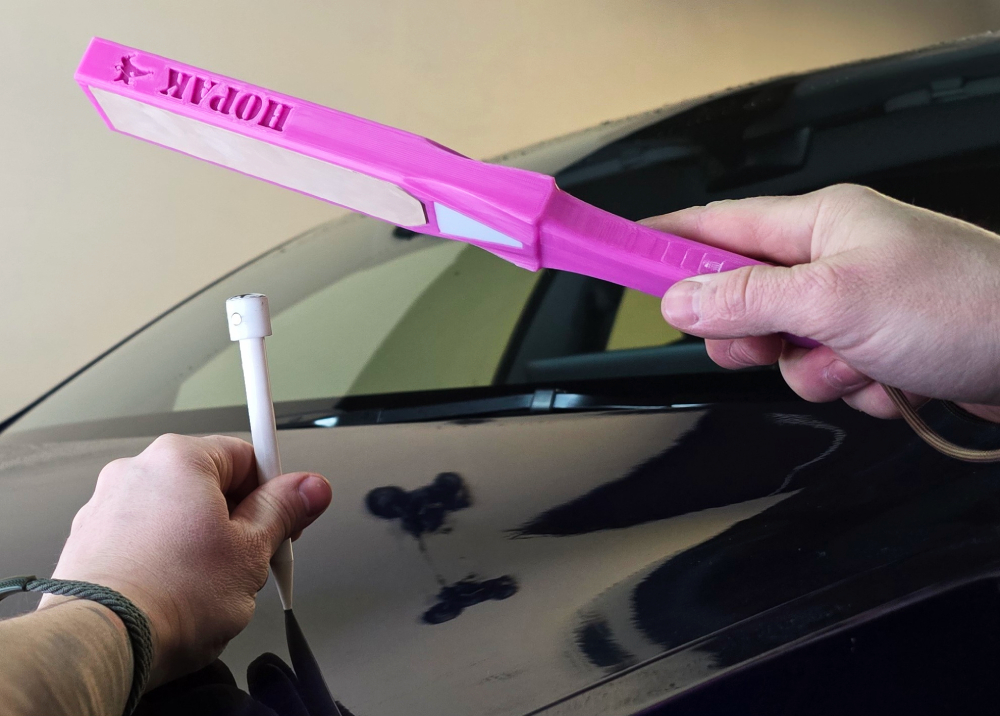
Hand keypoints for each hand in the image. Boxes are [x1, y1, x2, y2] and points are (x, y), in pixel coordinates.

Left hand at [40, 434, 331, 688]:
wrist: (101, 644)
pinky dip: (165, 559)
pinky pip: (145, 539)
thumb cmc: (169, 597)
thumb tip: (310, 488)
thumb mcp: (251, 552)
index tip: (287, 520)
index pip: (249, 456)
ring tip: (210, 587)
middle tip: (252, 561)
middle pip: (211, 485)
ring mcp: (108, 506)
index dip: (276, 493)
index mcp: (180, 459)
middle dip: (237, 522)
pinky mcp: (89, 542)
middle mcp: (138, 471)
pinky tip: (176, 593)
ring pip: (178, 515)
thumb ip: (285, 511)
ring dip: (200, 543)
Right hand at [648, 184, 999, 418]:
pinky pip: (823, 373)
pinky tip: (885, 378)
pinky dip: (847, 385)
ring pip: (781, 349)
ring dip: (810, 370)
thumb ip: (746, 298)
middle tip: (768, 344)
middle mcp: (832, 258)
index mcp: (819, 223)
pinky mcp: (874, 344)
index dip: (663, 243)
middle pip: (739, 298)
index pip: (715, 225)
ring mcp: (854, 304)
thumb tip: (680, 300)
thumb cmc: (965, 304)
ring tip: (856, 362)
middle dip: (750, 335)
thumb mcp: (834, 298)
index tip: (620, 258)